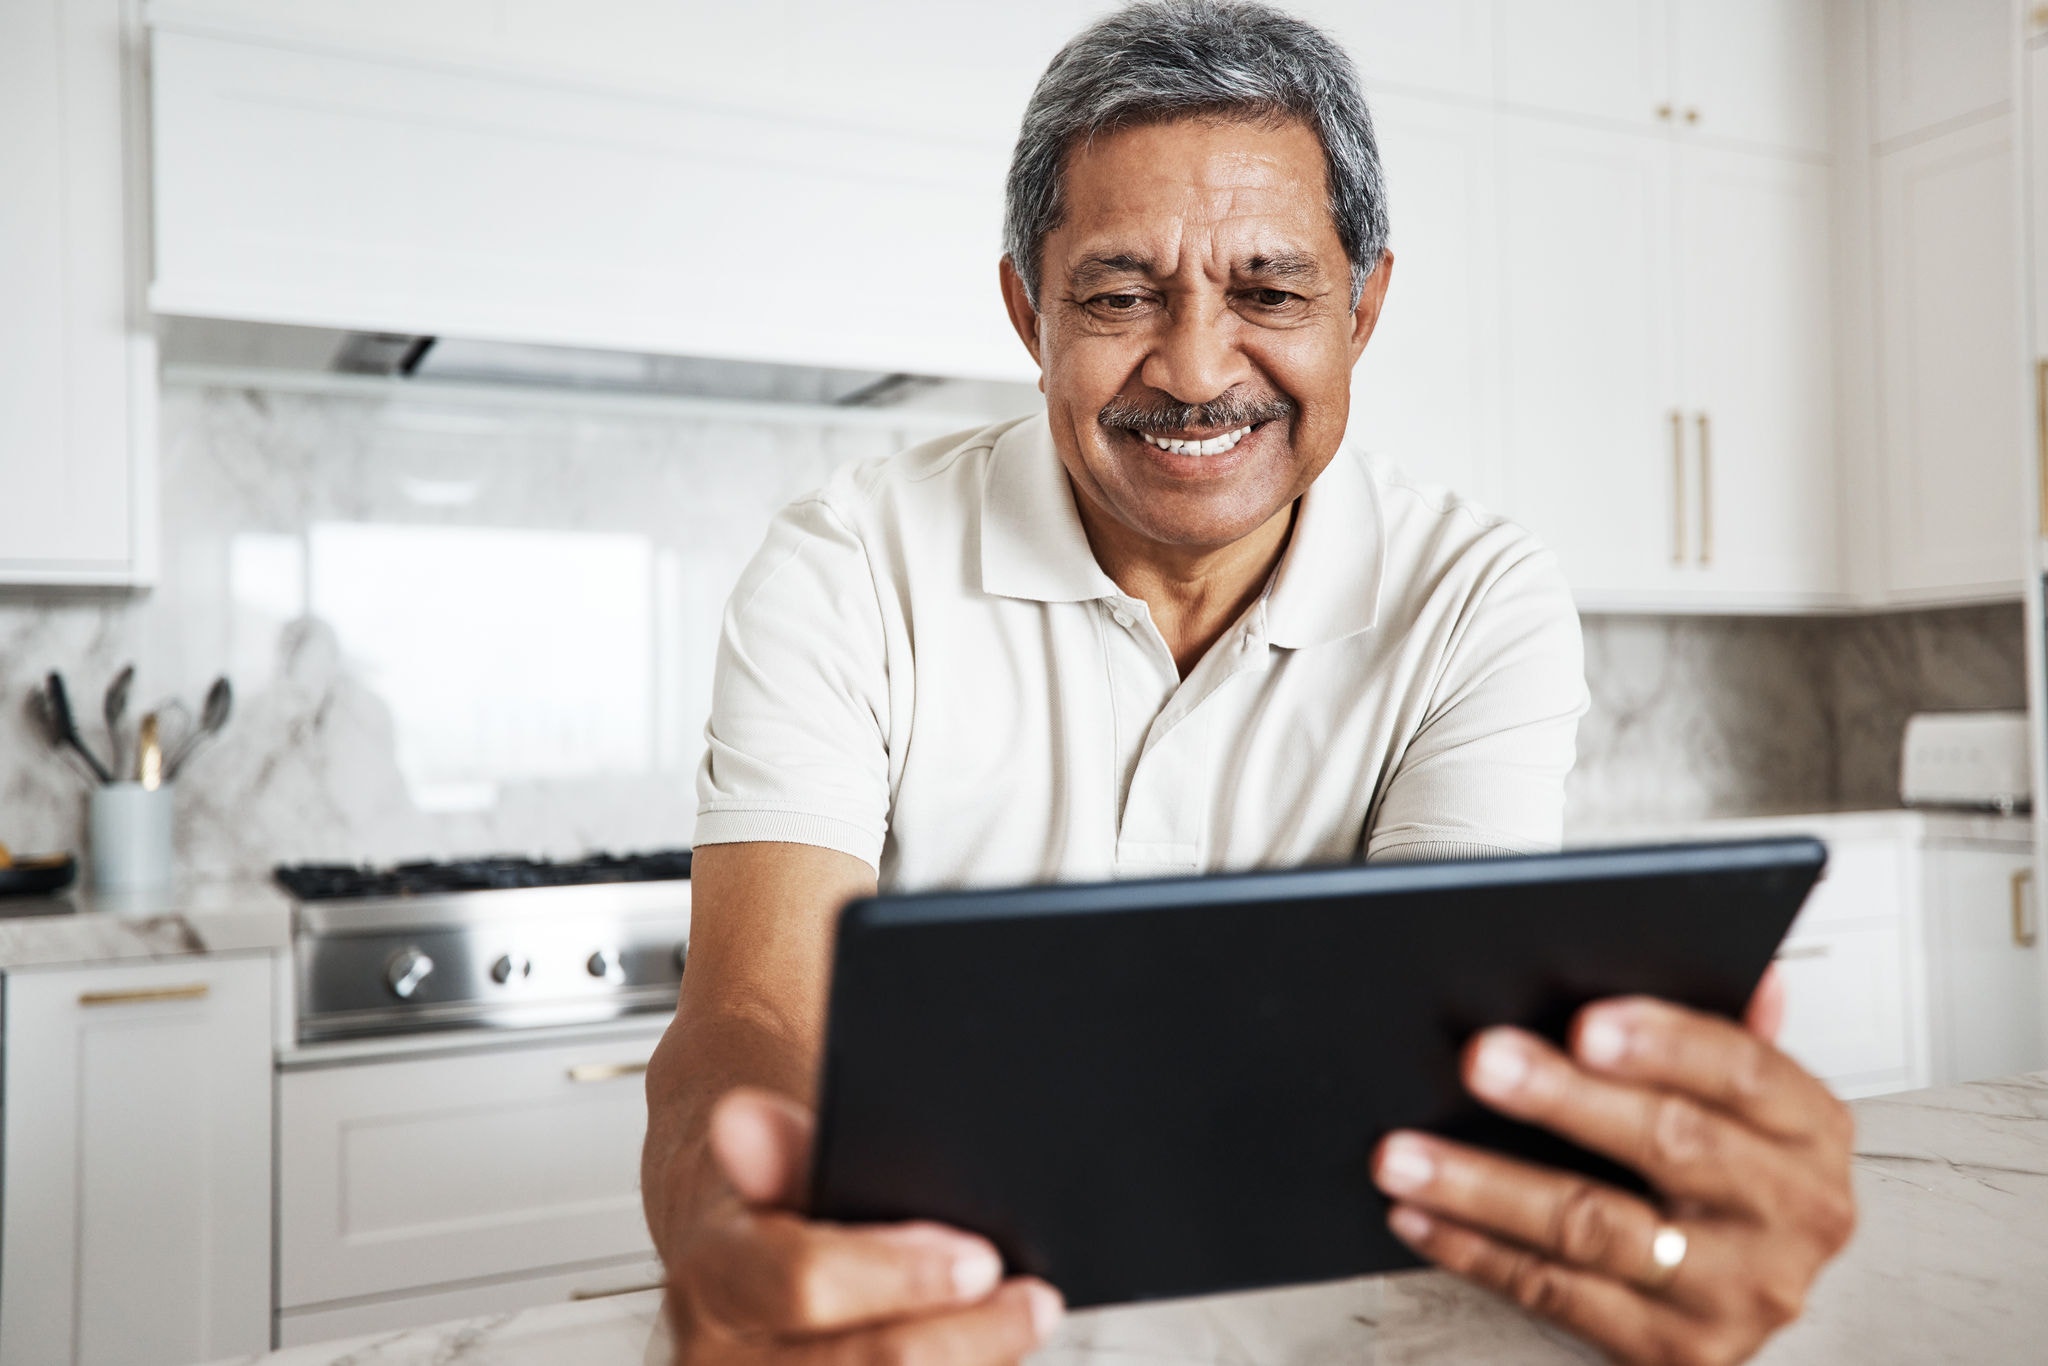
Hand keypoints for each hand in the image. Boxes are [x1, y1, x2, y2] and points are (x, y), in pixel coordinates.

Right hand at [662, 1088, 1063, 1364]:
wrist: (745, 1266)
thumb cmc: (778, 1209)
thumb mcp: (780, 1165)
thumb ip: (782, 1146)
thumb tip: (738, 1119)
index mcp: (709, 1277)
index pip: (805, 1285)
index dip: (902, 1277)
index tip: (981, 1260)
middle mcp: (717, 1359)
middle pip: (868, 1365)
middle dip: (964, 1336)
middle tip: (1034, 1302)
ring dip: (972, 1363)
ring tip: (1022, 1326)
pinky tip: (988, 1356)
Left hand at [1370, 968, 1855, 1365]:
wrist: (1735, 1305)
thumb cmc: (1729, 1181)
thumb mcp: (1745, 1104)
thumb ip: (1724, 1034)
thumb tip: (1743, 961)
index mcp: (1809, 1133)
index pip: (1745, 1073)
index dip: (1665, 1043)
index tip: (1585, 1023)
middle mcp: (1791, 1216)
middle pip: (1669, 1145)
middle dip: (1563, 1099)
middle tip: (1481, 1061)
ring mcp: (1737, 1292)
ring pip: (1596, 1227)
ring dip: (1487, 1186)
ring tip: (1407, 1152)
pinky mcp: (1678, 1351)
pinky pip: (1558, 1293)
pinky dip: (1477, 1251)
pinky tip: (1422, 1215)